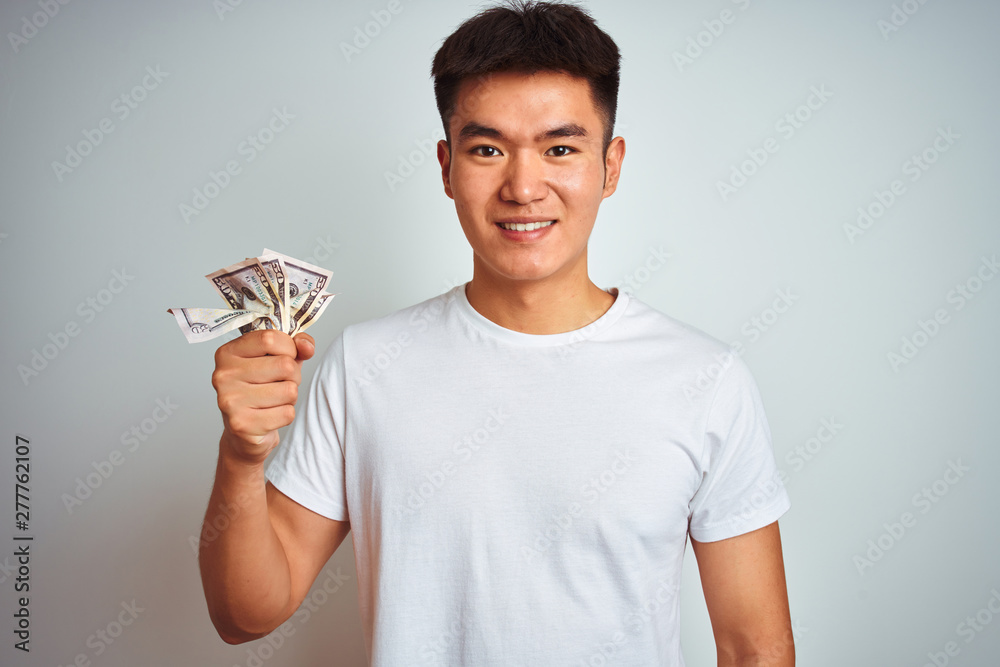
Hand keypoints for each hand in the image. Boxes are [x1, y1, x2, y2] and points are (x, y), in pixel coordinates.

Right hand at [211, 330, 314, 464]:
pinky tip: (271, 416)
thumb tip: (307, 346)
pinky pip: (287, 413)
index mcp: (228, 353)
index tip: (286, 356)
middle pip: (285, 365)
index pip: (270, 338)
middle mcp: (223, 375)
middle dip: (293, 376)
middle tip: (279, 384)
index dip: (289, 347)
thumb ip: (296, 345)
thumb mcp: (278, 359)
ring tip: (274, 400)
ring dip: (290, 397)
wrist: (244, 433)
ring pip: (289, 390)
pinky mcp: (242, 425)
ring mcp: (230, 401)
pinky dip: (286, 414)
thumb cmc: (262, 389)